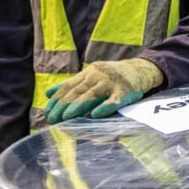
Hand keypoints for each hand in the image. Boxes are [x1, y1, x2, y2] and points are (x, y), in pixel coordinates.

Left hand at [44, 58, 164, 123]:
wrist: (141, 69)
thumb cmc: (113, 76)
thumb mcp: (91, 75)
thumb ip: (72, 84)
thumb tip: (48, 93)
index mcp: (88, 73)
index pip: (69, 86)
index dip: (57, 99)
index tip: (47, 112)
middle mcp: (98, 76)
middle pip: (78, 91)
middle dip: (63, 105)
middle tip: (53, 118)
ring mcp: (111, 83)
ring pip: (92, 95)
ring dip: (78, 106)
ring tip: (66, 117)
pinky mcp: (125, 91)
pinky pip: (114, 101)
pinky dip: (105, 107)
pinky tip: (96, 115)